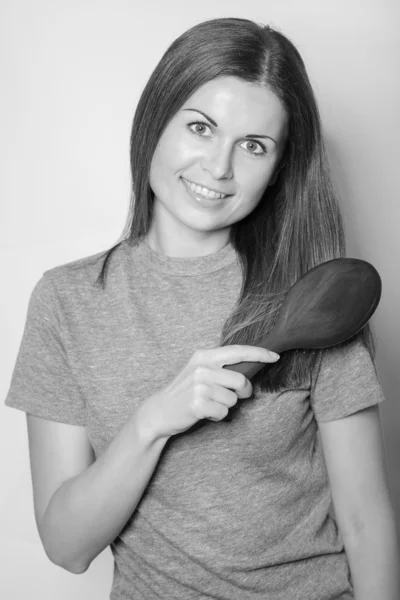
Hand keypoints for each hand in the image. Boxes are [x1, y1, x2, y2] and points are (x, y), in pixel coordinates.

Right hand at [136, 345, 279, 438]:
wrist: (159, 411)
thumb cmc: (185, 392)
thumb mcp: (200, 371)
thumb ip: (221, 367)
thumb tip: (251, 368)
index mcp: (204, 355)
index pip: (238, 351)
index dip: (259, 353)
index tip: (274, 356)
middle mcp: (202, 367)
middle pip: (240, 379)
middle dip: (243, 391)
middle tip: (234, 396)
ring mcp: (199, 385)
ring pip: (233, 399)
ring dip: (225, 406)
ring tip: (209, 404)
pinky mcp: (197, 403)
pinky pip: (223, 412)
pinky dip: (217, 416)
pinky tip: (204, 413)